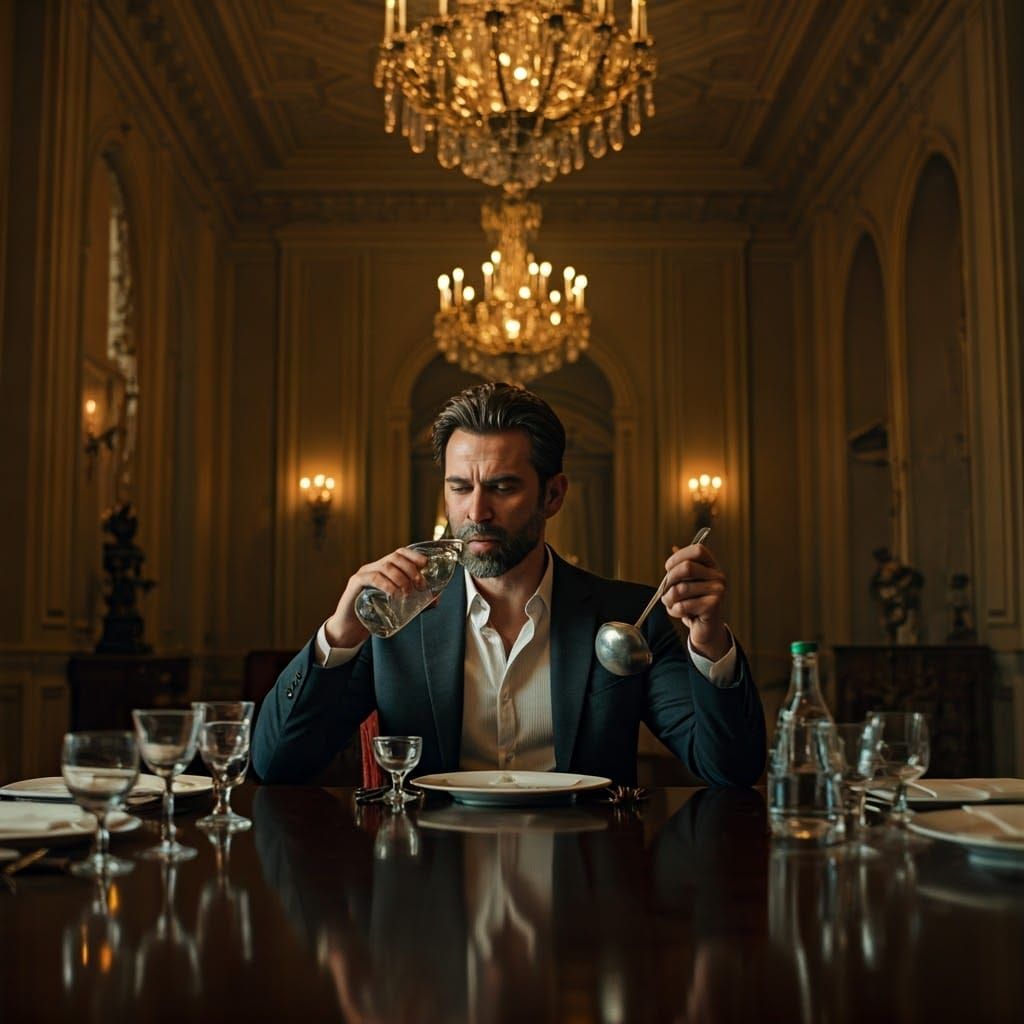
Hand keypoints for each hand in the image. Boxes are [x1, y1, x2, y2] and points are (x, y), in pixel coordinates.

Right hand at [324, 547, 429, 647]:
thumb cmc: (374, 615)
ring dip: (401, 578)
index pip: (399, 553)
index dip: (414, 555)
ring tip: (407, 592)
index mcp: (384, 569)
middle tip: (419, 584)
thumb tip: (436, 600)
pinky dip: (386, 584)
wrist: (350, 629)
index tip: (425, 564)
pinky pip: (372, 577)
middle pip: (395, 557)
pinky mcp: (355, 584)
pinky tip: (393, 593)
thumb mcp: (398, 607)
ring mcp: (363, 574)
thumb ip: (416, 603)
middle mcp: (373, 567)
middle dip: (411, 569)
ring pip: (385, 566)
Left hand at [662, 540, 729, 660]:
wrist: (706, 628)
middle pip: (687, 567)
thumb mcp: (688, 582)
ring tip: (670, 603)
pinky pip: (683, 605)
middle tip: (665, 590)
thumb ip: (682, 566)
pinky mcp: (713, 606)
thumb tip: (674, 548)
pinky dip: (674, 611)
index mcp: (712, 566)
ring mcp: (718, 591)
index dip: (678, 557)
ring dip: (668, 599)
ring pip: (681, 589)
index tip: (668, 568)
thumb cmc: (694, 602)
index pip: (697, 550)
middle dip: (669, 580)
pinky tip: (679, 612)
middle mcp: (718, 576)